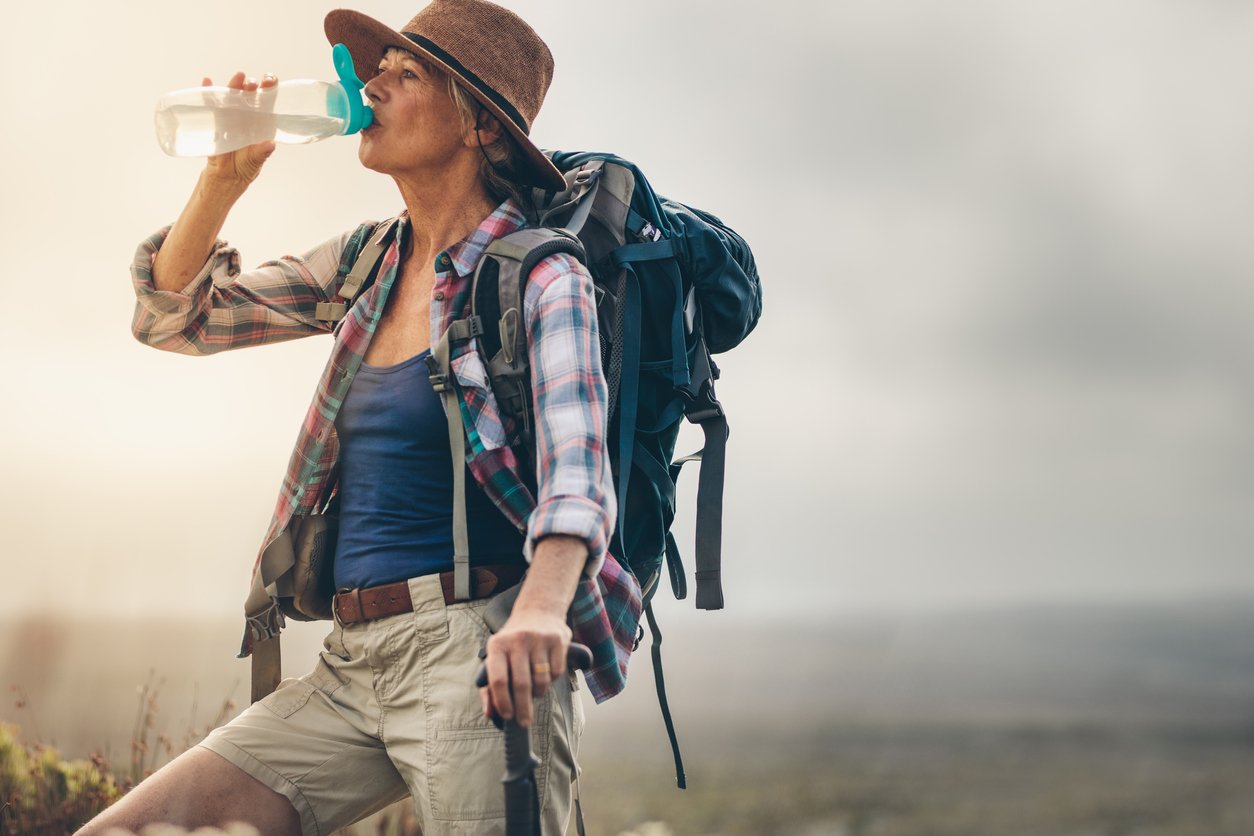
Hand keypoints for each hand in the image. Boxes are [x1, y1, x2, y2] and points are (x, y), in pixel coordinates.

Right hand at [202, 71, 277, 189]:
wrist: (225, 177)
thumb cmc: (245, 168)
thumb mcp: (255, 161)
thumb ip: (261, 153)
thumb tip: (270, 145)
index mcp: (261, 123)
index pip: (267, 102)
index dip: (269, 89)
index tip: (270, 80)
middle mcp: (247, 117)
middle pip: (249, 96)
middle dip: (251, 86)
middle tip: (251, 83)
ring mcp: (231, 117)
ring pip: (232, 97)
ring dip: (233, 86)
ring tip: (238, 77)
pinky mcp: (215, 121)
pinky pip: (212, 106)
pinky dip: (208, 93)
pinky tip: (207, 82)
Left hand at [480, 605, 571, 727]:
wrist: (538, 610)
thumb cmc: (513, 643)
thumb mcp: (497, 657)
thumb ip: (490, 687)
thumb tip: (491, 715)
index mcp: (497, 644)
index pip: (498, 679)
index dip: (502, 701)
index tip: (507, 716)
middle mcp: (518, 639)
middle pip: (521, 684)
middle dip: (523, 708)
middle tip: (524, 722)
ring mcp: (539, 638)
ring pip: (541, 681)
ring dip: (538, 694)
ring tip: (534, 692)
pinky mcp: (558, 640)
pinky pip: (556, 673)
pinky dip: (551, 681)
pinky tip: (545, 674)